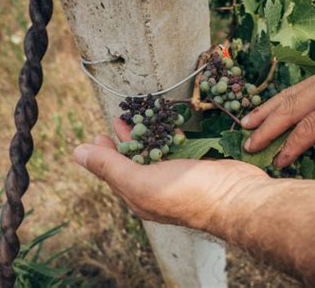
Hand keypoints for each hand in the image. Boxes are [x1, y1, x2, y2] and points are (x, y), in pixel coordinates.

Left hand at [73, 118, 268, 228]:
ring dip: (148, 136)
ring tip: (141, 118)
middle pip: (136, 162)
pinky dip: (172, 137)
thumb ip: (110, 166)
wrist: (237, 196)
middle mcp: (158, 189)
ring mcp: (180, 178)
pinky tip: (171, 127)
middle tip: (119, 119)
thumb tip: (77, 152)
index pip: (115, 173)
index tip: (98, 134)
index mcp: (140, 196)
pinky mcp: (198, 166)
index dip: (104, 154)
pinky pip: (179, 150)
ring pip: (158, 154)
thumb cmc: (187, 191)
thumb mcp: (140, 180)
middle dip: (126, 140)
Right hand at [242, 24, 314, 180]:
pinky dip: (281, 98)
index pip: (311, 128)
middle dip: (267, 128)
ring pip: (290, 93)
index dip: (291, 147)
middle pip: (291, 108)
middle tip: (247, 144)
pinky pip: (300, 86)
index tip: (277, 163)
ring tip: (245, 122)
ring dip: (266, 109)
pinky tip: (272, 106)